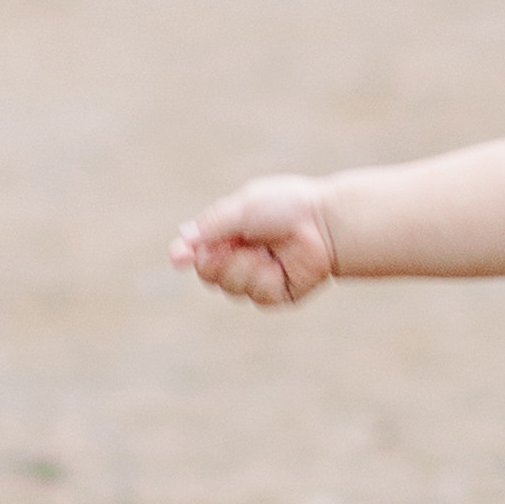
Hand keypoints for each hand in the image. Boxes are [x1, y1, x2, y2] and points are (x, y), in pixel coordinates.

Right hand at [171, 174, 336, 307]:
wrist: (326, 222)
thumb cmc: (286, 207)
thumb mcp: (244, 208)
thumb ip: (211, 226)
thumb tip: (179, 246)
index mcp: (228, 235)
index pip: (196, 252)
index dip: (187, 255)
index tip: (181, 256)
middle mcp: (239, 258)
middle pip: (208, 274)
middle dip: (220, 261)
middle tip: (239, 245)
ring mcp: (257, 278)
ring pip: (230, 287)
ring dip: (246, 267)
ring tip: (268, 250)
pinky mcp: (275, 295)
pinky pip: (257, 296)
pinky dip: (265, 278)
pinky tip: (279, 265)